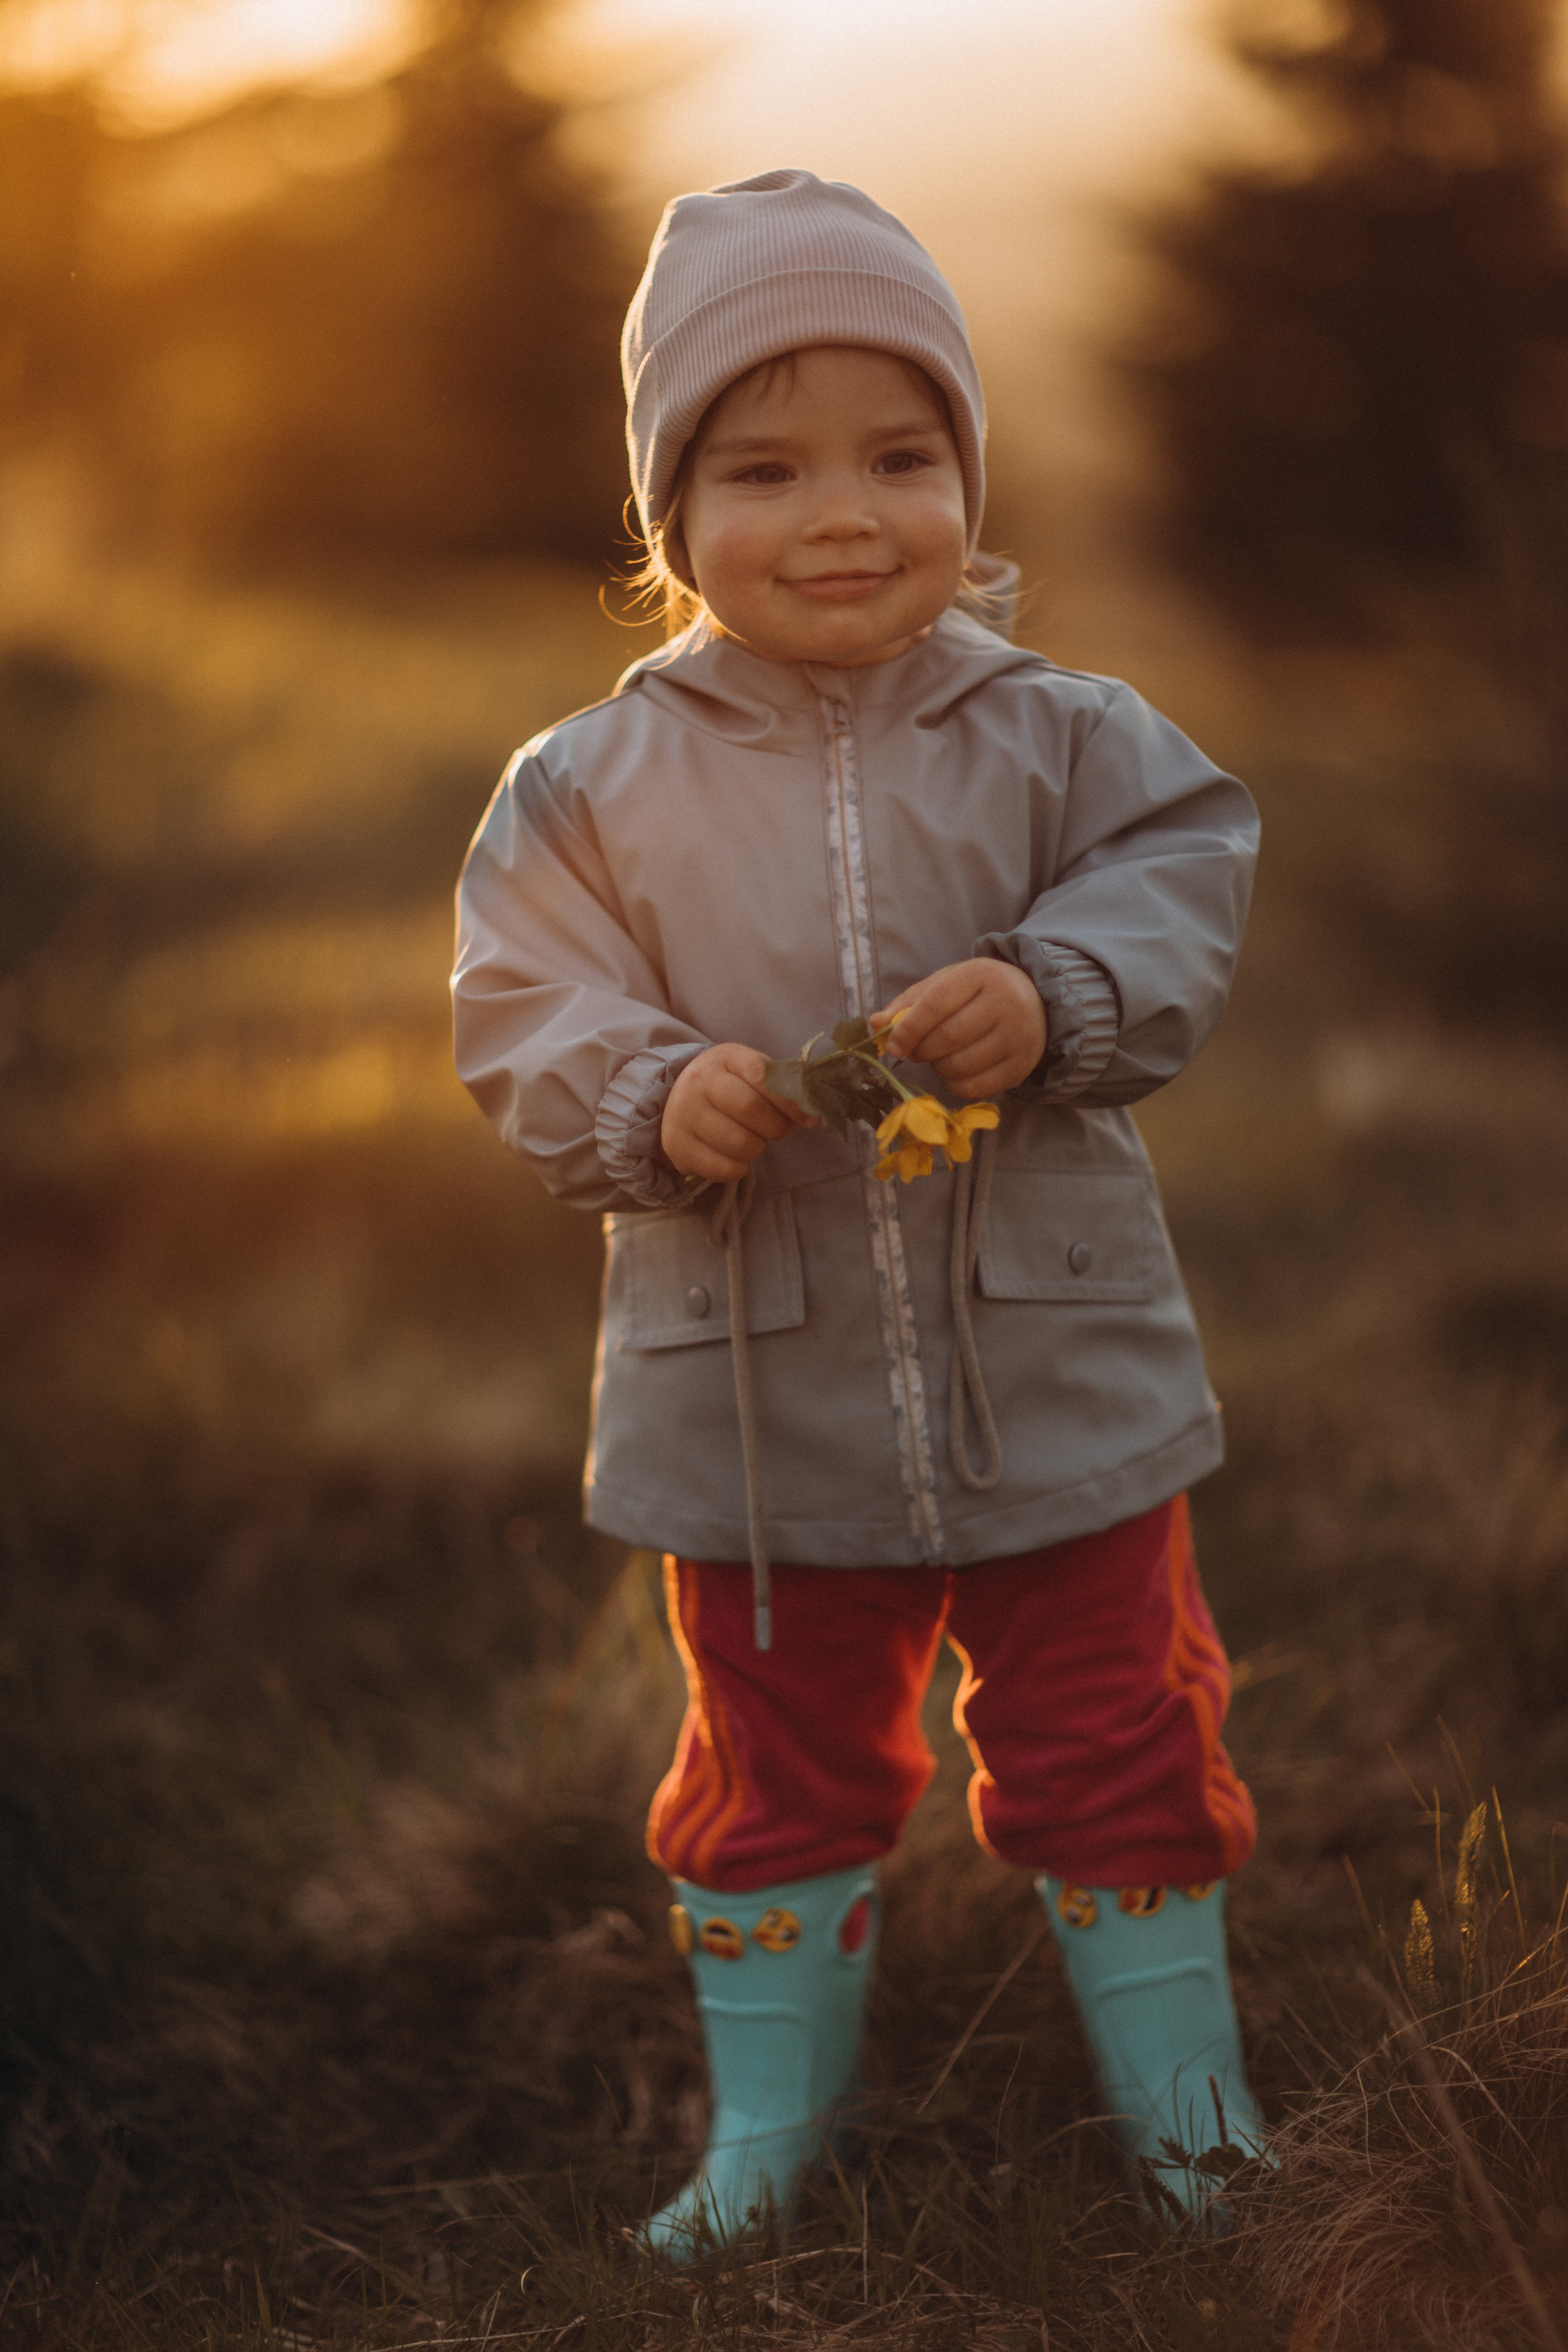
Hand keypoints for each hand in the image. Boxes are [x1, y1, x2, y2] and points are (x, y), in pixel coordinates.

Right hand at [661, 1043, 817, 1183]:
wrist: (679, 1103)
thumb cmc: (729, 1088)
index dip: (791, 1101)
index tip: (809, 1119)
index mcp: (724, 1058)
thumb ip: (783, 1088)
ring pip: (740, 1143)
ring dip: (757, 1149)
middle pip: (751, 1109)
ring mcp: (683, 1114)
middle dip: (776, 1127)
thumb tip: (812, 1116)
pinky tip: (735, 1157)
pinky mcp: (676, 1145)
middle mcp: (699, 1082)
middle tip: (777, 1130)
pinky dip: (739, 1168)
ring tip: (752, 1140)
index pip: (763, 1076)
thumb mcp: (751, 1075)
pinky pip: (724, 1169)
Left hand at [871, 959, 1045, 1097]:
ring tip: (940, 1056)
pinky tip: (955, 1070)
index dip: (909, 1028)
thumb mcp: (947, 984)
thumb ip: (909, 1002)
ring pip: (960, 1066)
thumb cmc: (979, 992)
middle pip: (947, 1038)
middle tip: (915, 1050)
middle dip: (921, 1050)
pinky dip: (955, 1084)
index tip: (893, 1046)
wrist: (1035, 1001)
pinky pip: (975, 1087)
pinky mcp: (1022, 1065)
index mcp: (981, 975)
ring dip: (938, 1067)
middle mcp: (1005, 1003)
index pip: (936, 1004)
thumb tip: (874, 1024)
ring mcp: (1018, 1037)